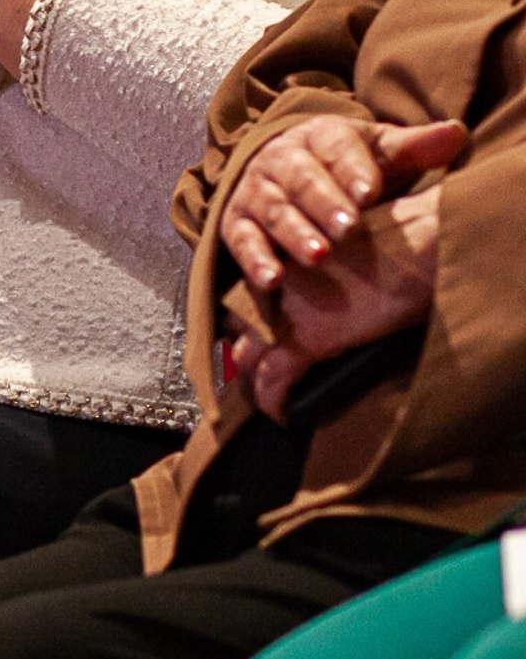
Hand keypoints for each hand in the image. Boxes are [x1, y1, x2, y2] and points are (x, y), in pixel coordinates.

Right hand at [219, 114, 468, 293]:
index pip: (335, 147)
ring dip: (294, 234)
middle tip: (347, 229)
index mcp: (319, 136)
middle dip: (323, 203)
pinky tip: (274, 280)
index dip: (352, 170)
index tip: (370, 192)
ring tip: (318, 257)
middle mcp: (280, 159)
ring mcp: (254, 192)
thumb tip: (455, 135)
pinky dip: (254, 260)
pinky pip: (241, 241)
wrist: (282, 173)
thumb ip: (413, 148)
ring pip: (273, 210)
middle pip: (301, 179)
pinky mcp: (235, 224)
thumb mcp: (378, 152)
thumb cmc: (344, 167)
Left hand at [225, 184, 442, 416]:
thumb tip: (329, 301)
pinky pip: (272, 384)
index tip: (255, 340)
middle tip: (259, 376)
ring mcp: (280, 312)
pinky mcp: (302, 340)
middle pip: (234, 329)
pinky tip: (284, 416)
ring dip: (255, 383)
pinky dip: (275, 404)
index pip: (242, 296)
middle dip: (243, 354)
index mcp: (278, 256)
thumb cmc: (403, 241)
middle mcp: (268, 282)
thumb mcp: (348, 251)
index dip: (247, 323)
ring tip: (271, 401)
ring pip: (245, 360)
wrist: (425, 245)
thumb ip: (327, 275)